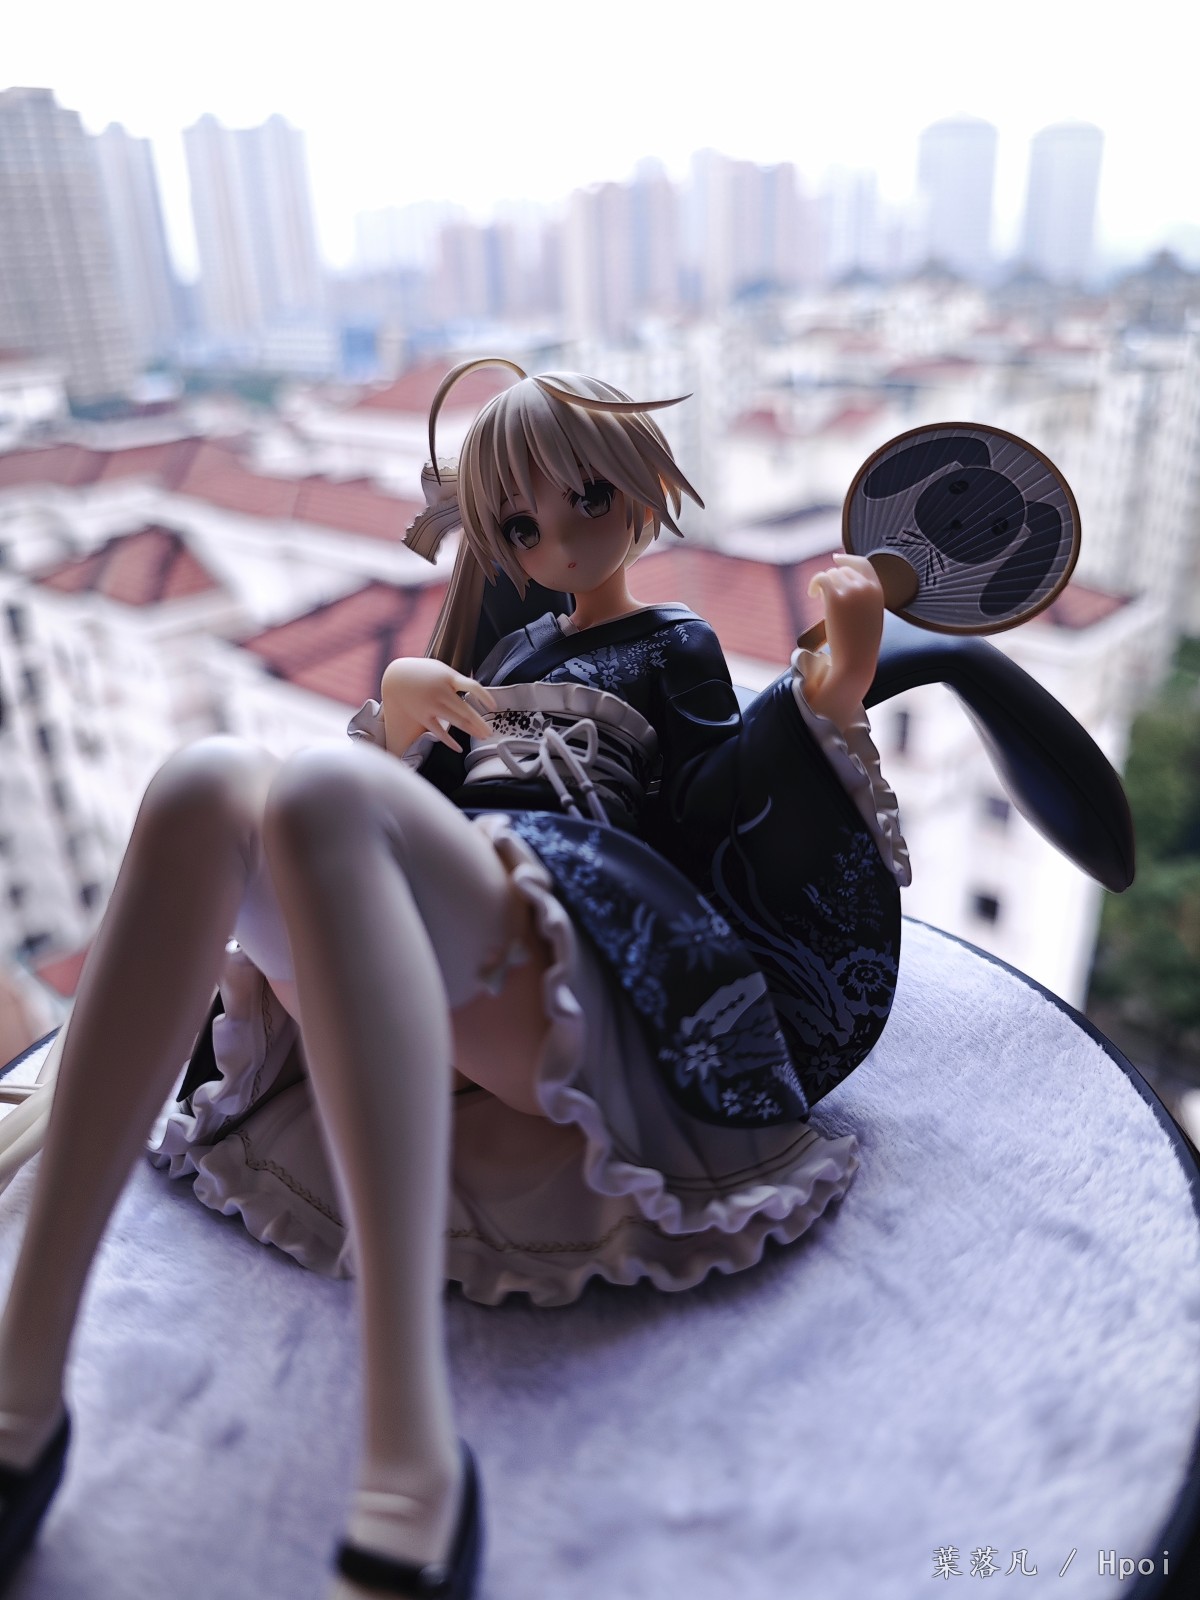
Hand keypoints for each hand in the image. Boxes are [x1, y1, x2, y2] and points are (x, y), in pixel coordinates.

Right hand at [380, 657, 496, 754]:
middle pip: (466, 710)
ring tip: (483, 736)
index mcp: (448, 677)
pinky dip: (449, 741)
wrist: (397, 677)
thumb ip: (456, 680)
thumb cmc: (423, 672)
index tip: (494, 706)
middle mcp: (441, 692)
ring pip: (456, 722)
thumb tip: (475, 691)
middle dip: (480, 723)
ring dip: (471, 730)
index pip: (472, 686)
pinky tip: (459, 748)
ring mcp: (431, 705)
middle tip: (491, 732)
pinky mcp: (423, 716)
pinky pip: (438, 732)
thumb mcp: (441, 669)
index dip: (485, 697)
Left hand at [803, 554, 883, 728]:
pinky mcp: (835, 597)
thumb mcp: (869, 618)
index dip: (848, 559)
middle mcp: (866, 587)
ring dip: (823, 584)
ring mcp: (851, 591)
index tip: (837, 558)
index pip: (864, 564)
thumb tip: (844, 587)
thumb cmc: (861, 646)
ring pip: (831, 575)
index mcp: (878, 591)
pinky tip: (812, 595)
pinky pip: (821, 579)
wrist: (855, 660)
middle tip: (824, 595)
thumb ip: (863, 600)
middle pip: (843, 570)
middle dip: (833, 580)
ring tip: (819, 598)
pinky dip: (814, 584)